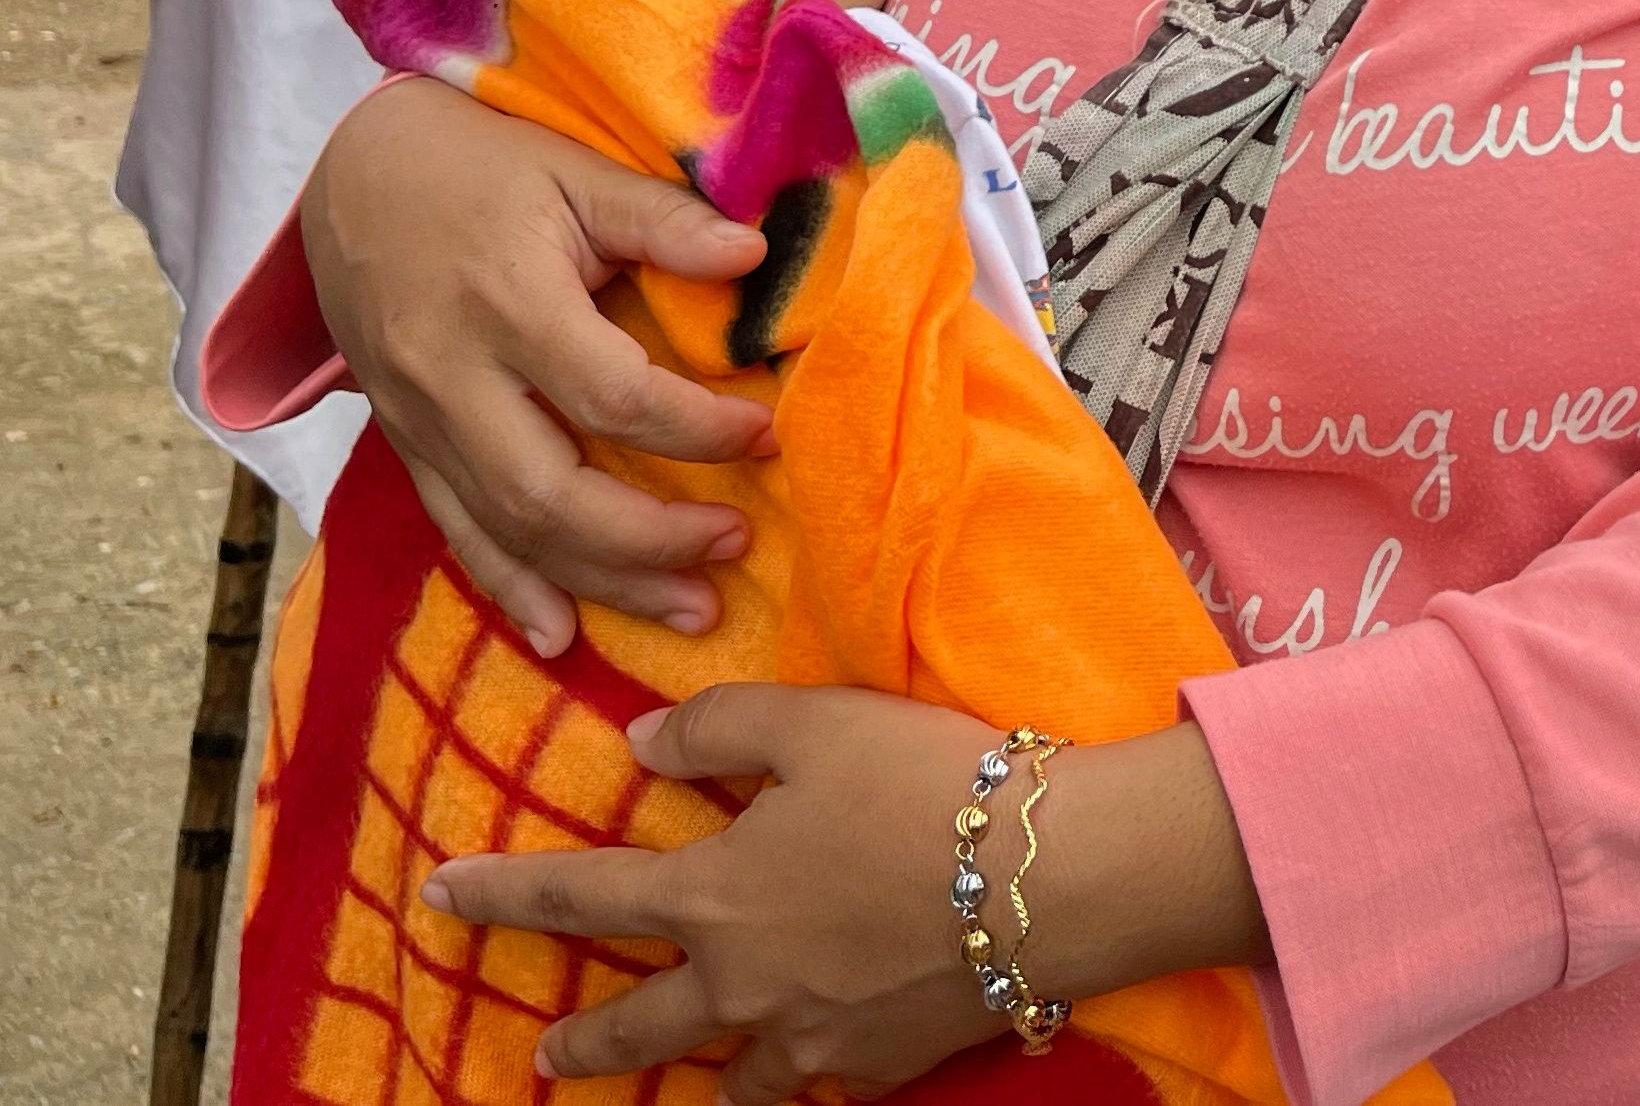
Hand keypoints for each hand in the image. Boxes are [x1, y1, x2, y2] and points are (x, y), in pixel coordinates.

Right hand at [303, 80, 775, 652]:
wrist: (354, 175)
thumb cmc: (482, 165)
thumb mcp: (574, 169)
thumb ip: (662, 217)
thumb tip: (756, 254)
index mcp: (507, 303)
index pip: (612, 396)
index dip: (697, 426)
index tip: (767, 432)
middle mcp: (453, 377)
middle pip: (549, 491)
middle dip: (650, 537)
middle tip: (737, 543)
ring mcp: (419, 421)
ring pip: (505, 529)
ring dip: (600, 582)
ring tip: (692, 611)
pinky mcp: (403, 444)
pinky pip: (454, 530)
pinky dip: (508, 588)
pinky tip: (560, 636)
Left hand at [423, 686, 1270, 1105]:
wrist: (1051, 879)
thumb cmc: (929, 783)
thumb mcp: (820, 720)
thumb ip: (721, 725)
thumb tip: (645, 746)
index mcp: (711, 897)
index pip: (577, 897)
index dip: (501, 894)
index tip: (438, 895)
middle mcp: (741, 987)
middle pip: (634, 1029)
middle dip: (581, 1042)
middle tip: (545, 1056)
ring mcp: (810, 1042)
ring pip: (725, 1080)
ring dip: (690, 1078)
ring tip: (679, 1079)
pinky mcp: (880, 1067)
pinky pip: (816, 1086)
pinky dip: (799, 1079)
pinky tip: (811, 1066)